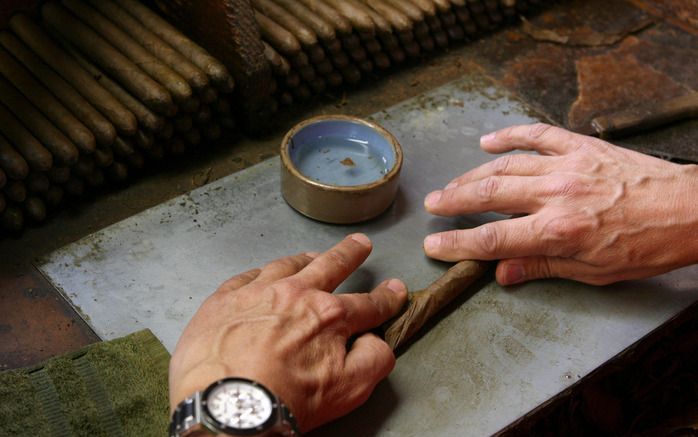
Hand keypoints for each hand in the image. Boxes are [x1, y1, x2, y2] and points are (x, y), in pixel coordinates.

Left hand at [169, 234, 406, 431]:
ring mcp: (258, 292)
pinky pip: (246, 276)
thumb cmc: (286, 400)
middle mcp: (297, 294)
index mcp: (330, 316)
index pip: (367, 304)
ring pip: (287, 265)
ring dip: (305, 259)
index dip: (386, 298)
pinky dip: (260, 273)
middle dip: (350, 254)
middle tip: (360, 244)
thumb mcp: (349, 389)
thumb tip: (376, 340)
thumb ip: (373, 360)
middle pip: (330, 266)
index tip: (395, 289)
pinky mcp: (225, 299)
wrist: (226, 405)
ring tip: (312, 255)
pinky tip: (261, 274)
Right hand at [423, 123, 697, 285]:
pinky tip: (488, 141)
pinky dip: (510, 136)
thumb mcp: (594, 272)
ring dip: (473, 174)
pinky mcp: (581, 146)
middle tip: (432, 204)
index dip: (458, 243)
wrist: (690, 210)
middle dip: (454, 200)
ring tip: (451, 184)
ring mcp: (567, 165)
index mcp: (558, 231)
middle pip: (489, 195)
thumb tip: (502, 274)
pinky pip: (537, 135)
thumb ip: (543, 267)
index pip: (493, 239)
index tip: (433, 243)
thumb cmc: (646, 246)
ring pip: (506, 165)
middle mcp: (555, 195)